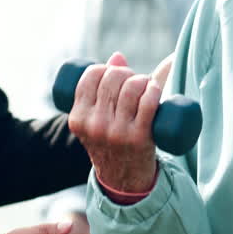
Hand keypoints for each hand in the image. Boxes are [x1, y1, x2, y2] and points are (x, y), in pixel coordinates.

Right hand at [66, 52, 167, 191]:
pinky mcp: (139, 138)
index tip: (115, 74)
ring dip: (142, 80)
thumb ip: (102, 88)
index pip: (91, 76)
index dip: (106, 69)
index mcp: (78, 117)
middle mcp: (95, 125)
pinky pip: (147, 104)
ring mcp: (117, 132)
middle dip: (126, 73)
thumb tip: (118, 56)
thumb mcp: (96, 118)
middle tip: (134, 81)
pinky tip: (154, 88)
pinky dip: (152, 90)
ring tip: (146, 85)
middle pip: (112, 79)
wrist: (124, 177)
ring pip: (130, 89)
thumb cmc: (111, 139)